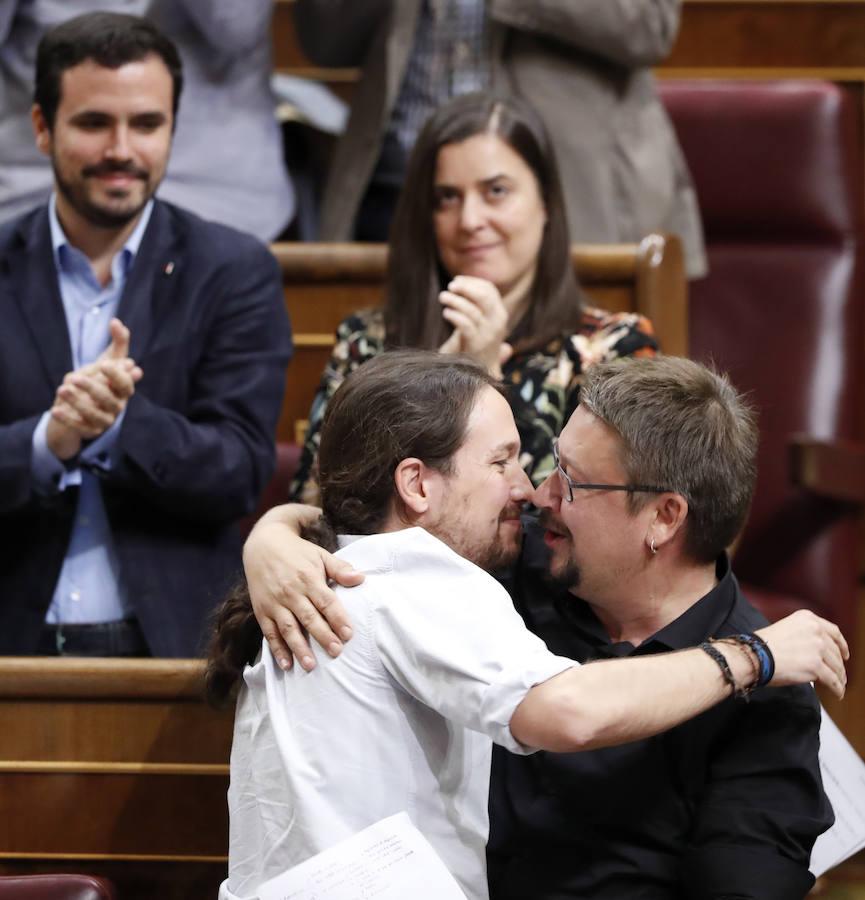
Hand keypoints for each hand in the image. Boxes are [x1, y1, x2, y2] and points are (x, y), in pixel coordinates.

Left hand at [45, 319, 141, 458]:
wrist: (81, 406)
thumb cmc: (98, 380)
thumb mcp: (107, 361)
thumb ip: (117, 342)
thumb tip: (116, 321)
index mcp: (123, 390)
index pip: (126, 385)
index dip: (117, 375)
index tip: (104, 364)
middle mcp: (117, 406)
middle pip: (109, 399)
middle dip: (92, 388)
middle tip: (74, 377)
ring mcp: (105, 420)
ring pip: (94, 414)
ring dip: (78, 402)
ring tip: (61, 390)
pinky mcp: (90, 431)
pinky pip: (79, 426)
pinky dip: (68, 419)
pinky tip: (55, 409)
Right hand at [244, 513, 363, 671]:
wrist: (263, 544)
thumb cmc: (297, 552)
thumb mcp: (320, 555)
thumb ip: (340, 569)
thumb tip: (361, 578)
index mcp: (308, 578)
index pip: (326, 601)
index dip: (337, 618)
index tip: (348, 634)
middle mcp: (291, 592)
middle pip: (309, 617)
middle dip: (322, 636)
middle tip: (336, 652)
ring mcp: (275, 602)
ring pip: (288, 628)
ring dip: (299, 648)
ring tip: (311, 666)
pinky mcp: (262, 610)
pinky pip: (269, 633)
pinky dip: (277, 649)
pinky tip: (287, 664)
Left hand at [438, 276, 511, 375]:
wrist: (479, 375)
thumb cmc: (474, 345)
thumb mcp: (479, 322)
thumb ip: (473, 304)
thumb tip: (459, 281)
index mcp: (500, 314)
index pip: (489, 289)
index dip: (472, 282)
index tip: (456, 280)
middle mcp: (498, 323)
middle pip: (484, 296)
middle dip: (466, 287)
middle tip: (451, 285)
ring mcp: (488, 334)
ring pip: (473, 310)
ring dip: (455, 300)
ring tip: (443, 297)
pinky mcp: (477, 345)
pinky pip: (466, 325)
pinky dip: (455, 316)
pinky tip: (446, 313)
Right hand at [758, 609, 848, 698]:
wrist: (755, 654)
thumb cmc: (763, 645)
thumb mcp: (786, 629)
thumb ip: (804, 635)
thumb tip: (817, 652)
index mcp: (807, 618)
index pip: (833, 632)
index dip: (842, 645)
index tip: (845, 654)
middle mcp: (815, 630)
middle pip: (835, 651)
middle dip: (839, 664)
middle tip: (840, 673)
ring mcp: (817, 648)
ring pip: (836, 666)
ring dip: (839, 678)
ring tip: (839, 686)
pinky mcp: (816, 666)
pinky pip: (832, 680)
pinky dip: (837, 688)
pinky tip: (837, 693)